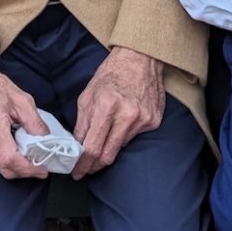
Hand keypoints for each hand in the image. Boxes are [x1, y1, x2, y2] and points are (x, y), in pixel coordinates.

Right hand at [0, 60, 48, 178]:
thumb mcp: (19, 98)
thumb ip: (34, 121)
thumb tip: (45, 140)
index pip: (9, 158)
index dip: (28, 168)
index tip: (42, 170)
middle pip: (4, 167)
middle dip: (23, 169)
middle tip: (38, 163)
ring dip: (12, 164)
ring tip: (23, 151)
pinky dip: (0, 158)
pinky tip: (7, 145)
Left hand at [72, 47, 164, 178]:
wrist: (140, 58)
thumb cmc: (111, 73)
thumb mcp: (88, 95)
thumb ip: (82, 123)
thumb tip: (77, 148)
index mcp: (107, 106)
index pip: (92, 147)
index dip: (83, 164)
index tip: (77, 173)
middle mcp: (127, 115)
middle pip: (108, 155)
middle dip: (94, 165)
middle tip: (86, 168)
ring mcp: (143, 119)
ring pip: (121, 147)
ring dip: (110, 146)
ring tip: (106, 133)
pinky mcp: (154, 121)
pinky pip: (134, 137)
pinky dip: (125, 135)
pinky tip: (124, 121)